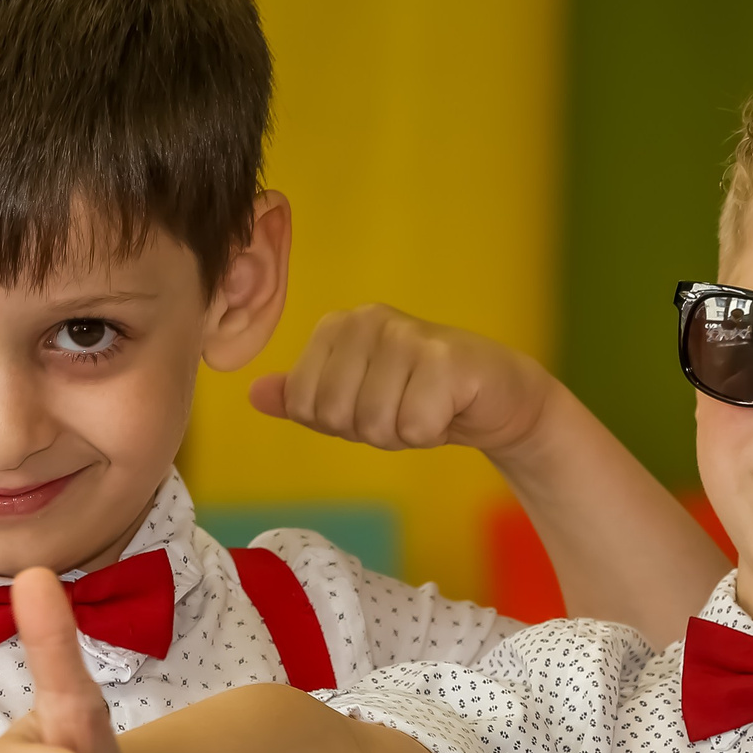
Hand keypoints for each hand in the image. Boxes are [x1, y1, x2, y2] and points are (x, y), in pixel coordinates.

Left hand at [249, 303, 554, 454]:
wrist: (498, 396)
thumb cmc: (421, 396)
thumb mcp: (355, 398)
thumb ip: (305, 396)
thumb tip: (254, 394)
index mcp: (338, 326)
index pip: (302, 401)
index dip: (337, 422)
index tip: (374, 403)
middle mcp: (368, 319)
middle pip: (335, 414)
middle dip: (371, 430)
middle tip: (405, 409)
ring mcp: (406, 334)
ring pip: (372, 423)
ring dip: (403, 433)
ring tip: (427, 407)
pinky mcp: (443, 358)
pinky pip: (412, 426)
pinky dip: (431, 432)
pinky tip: (449, 408)